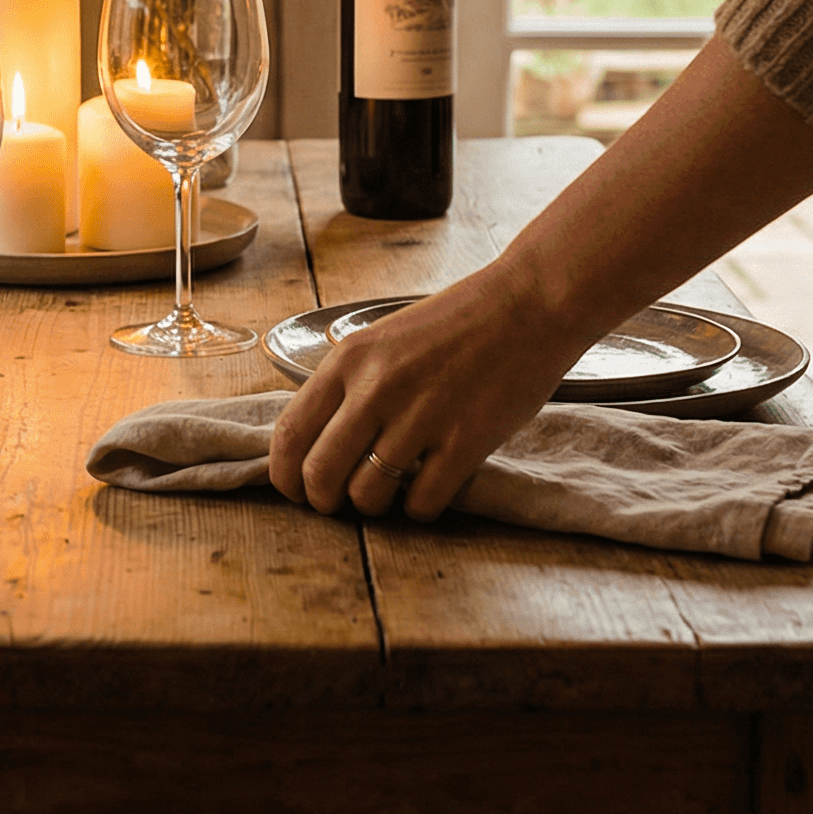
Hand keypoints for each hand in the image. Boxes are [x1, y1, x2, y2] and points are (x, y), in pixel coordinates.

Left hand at [267, 261, 589, 521]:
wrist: (528, 305)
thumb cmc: (455, 323)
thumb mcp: (383, 339)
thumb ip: (349, 383)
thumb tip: (316, 441)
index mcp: (350, 359)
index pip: (290, 432)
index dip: (284, 474)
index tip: (295, 489)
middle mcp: (378, 388)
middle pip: (321, 473)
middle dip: (323, 501)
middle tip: (338, 502)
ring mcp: (422, 416)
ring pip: (369, 495)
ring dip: (373, 506)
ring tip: (388, 493)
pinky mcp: (466, 441)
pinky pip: (421, 502)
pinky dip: (418, 508)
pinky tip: (427, 490)